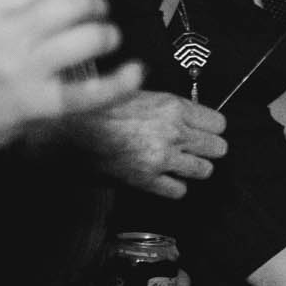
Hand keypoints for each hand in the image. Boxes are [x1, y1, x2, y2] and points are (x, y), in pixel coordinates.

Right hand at [0, 0, 139, 155]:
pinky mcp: (40, 105)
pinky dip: (123, 82)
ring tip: (105, 38)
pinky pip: (94, 92)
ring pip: (89, 38)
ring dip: (107, 34)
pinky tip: (135, 70)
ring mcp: (25, 71)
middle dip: (94, 2)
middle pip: (73, 1)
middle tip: (95, 12)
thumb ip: (6, 2)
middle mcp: (6, 35)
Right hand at [67, 90, 228, 198]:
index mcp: (173, 107)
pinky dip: (173, 187)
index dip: (211, 128)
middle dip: (207, 149)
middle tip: (193, 149)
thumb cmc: (96, 111)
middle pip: (218, 148)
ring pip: (204, 170)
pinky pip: (179, 190)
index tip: (204, 131)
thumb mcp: (137, 95)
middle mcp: (174, 133)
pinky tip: (162, 179)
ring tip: (177, 164)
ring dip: (192, 169)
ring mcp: (163, 158)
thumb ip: (168, 107)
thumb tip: (189, 115)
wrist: (66, 133)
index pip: (219, 123)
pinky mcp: (148, 180)